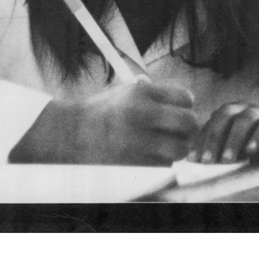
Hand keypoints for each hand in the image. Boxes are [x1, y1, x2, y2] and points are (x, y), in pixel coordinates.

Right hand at [9, 80, 197, 165]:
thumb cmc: (101, 114)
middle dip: (189, 128)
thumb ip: (155, 96)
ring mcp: (139, 141)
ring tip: (166, 146)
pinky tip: (148, 157)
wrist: (69, 137)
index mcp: (141, 93)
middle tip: (181, 131)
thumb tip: (187, 103)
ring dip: (178, 149)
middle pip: (189, 122)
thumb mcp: (125, 93)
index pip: (185, 97)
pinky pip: (165, 166)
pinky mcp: (135, 165)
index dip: (186, 105)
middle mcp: (142, 115)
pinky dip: (162, 163)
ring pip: (180, 148)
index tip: (180, 111)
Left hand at [189, 102, 258, 174]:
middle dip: (213, 137)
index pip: (212, 122)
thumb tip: (202, 167)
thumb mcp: (242, 148)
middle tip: (206, 160)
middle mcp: (246, 108)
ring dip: (233, 139)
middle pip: (225, 115)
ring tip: (227, 160)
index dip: (201, 139)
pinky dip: (258, 137)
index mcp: (233, 112)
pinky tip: (251, 151)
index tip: (192, 159)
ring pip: (245, 119)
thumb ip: (226, 152)